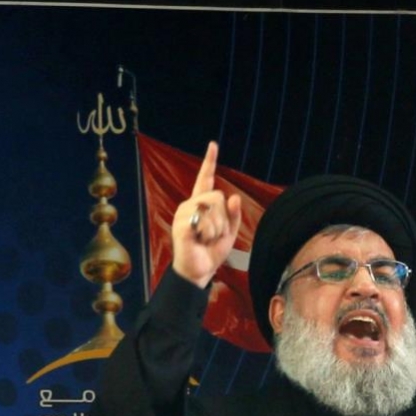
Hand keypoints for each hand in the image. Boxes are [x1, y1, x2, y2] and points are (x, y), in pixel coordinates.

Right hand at [171, 141, 241, 287]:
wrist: (199, 270)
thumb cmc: (212, 251)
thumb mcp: (230, 232)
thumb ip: (234, 214)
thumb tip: (234, 197)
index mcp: (201, 203)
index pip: (206, 179)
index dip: (210, 162)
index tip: (213, 145)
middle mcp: (190, 204)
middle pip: (217, 196)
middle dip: (224, 218)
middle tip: (214, 234)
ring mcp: (184, 213)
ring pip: (213, 208)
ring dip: (217, 228)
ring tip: (206, 238)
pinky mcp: (181, 225)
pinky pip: (205, 221)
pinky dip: (209, 234)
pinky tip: (200, 241)